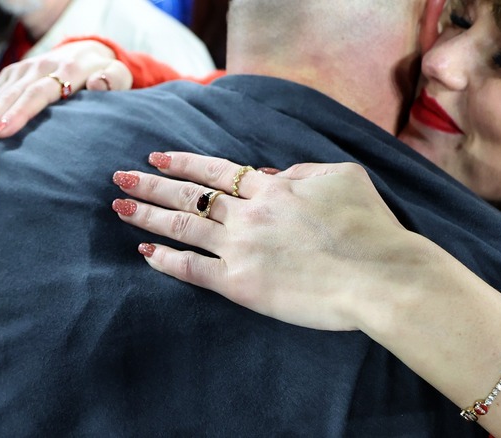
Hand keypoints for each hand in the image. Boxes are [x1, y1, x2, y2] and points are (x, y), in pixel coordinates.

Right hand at [0, 40, 132, 165]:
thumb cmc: (107, 73)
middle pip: (10, 97)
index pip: (37, 92)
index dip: (18, 112)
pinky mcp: (12, 73)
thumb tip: (97, 83)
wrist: (88, 52)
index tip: (1, 132)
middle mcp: (40, 66)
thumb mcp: (119, 75)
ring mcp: (23, 69)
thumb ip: (113, 79)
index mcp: (67, 70)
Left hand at [110, 153, 434, 330]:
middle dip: (153, 184)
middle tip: (120, 177)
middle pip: (191, 196)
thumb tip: (272, 177)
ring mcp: (242, 249)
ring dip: (149, 216)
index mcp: (274, 189)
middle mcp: (251, 215)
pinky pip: (194, 270)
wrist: (380, 275)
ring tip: (121, 207)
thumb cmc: (370, 228)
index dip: (185, 161)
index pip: (218, 171)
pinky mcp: (242, 285)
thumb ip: (303, 172)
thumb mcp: (344, 177)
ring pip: (184, 228)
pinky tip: (146, 255)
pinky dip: (167, 261)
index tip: (158, 154)